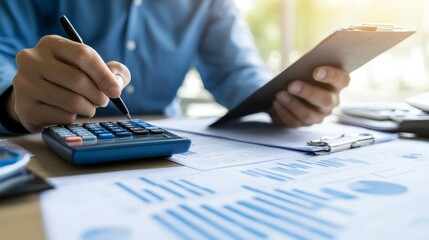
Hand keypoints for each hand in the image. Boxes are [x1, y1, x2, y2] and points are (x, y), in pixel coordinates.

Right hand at [9, 35, 130, 131]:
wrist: (37, 98)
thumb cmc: (70, 79)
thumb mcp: (91, 68)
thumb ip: (113, 71)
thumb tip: (116, 83)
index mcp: (51, 44)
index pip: (83, 55)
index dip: (104, 75)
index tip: (115, 91)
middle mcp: (32, 59)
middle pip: (77, 80)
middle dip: (98, 95)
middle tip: (102, 102)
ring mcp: (24, 83)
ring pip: (71, 101)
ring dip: (88, 109)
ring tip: (88, 108)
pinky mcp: (24, 106)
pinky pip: (62, 116)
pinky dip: (73, 118)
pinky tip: (68, 113)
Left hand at [269, 66, 349, 127]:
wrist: (290, 87)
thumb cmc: (302, 73)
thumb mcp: (307, 66)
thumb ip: (308, 65)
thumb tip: (298, 68)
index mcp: (337, 84)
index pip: (341, 79)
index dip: (330, 76)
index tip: (316, 72)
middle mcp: (331, 102)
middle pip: (325, 100)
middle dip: (307, 92)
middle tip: (292, 85)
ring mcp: (318, 115)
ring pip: (308, 115)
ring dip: (292, 104)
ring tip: (279, 94)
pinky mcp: (303, 123)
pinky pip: (294, 122)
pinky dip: (283, 113)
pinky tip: (275, 104)